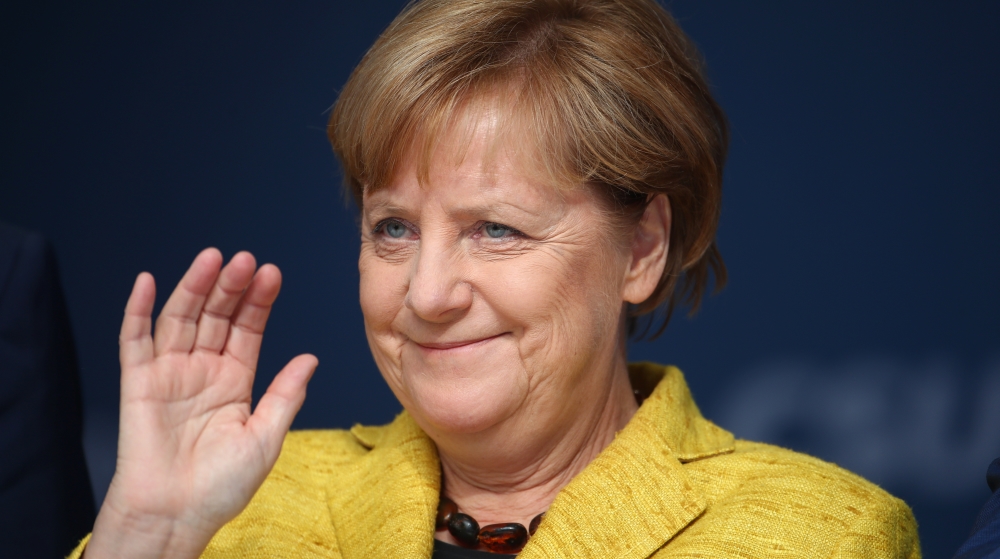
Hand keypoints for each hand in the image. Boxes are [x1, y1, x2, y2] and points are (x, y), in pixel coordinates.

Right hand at [86, 249, 317, 558]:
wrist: (176, 516)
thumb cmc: (221, 487)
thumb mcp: (266, 437)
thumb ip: (285, 394)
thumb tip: (311, 358)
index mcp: (235, 381)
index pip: (248, 329)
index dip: (259, 302)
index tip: (272, 274)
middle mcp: (203, 371)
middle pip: (216, 317)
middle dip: (230, 287)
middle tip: (245, 260)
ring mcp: (169, 374)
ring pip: (181, 319)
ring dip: (193, 288)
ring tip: (211, 259)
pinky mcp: (137, 384)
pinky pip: (134, 342)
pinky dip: (137, 311)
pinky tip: (147, 281)